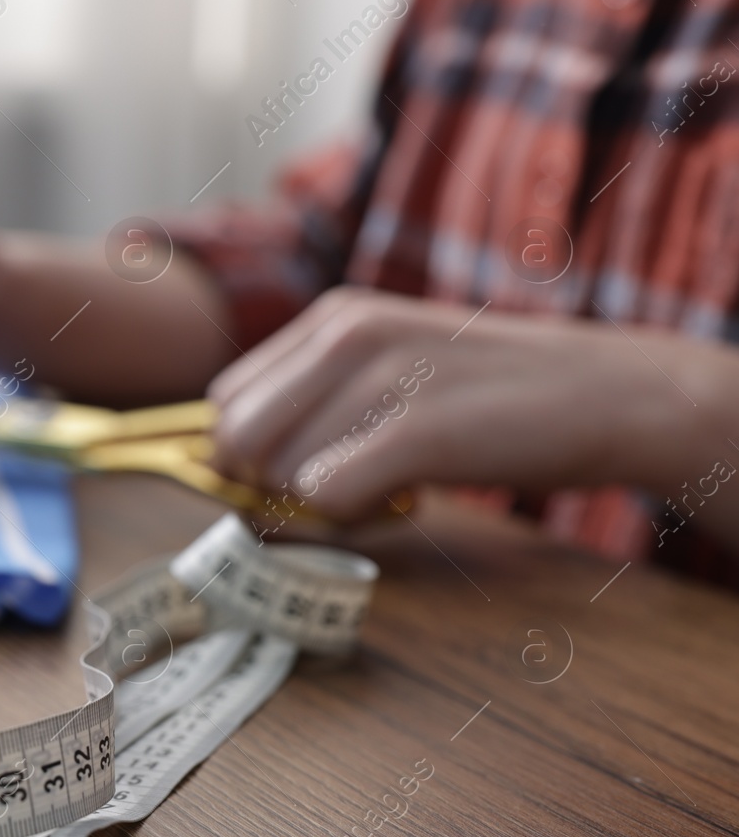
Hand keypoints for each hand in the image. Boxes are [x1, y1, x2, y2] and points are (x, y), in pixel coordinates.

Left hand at [207, 286, 736, 522]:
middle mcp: (345, 334)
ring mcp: (381, 377)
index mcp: (333, 317)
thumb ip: (319, 404)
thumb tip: (234, 470)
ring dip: (320, 506)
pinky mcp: (417, 429)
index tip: (299, 474)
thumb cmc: (491, 397)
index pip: (225, 400)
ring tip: (386, 490)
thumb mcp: (393, 369)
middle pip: (235, 438)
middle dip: (268, 484)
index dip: (248, 454)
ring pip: (278, 473)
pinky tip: (404, 501)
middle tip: (337, 491)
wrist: (610, 394)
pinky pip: (326, 496)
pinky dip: (355, 519)